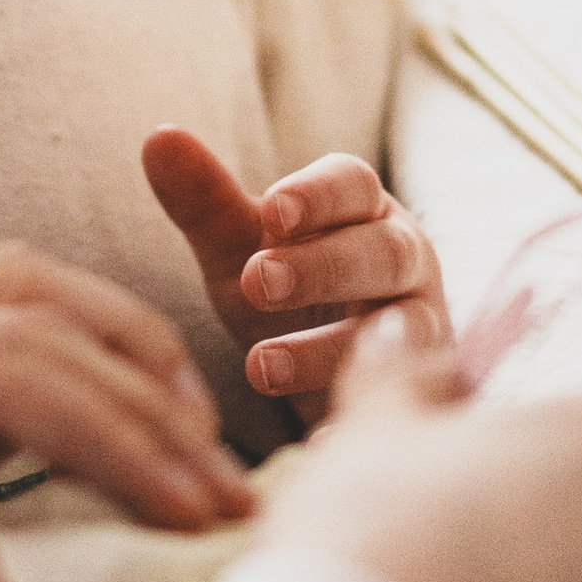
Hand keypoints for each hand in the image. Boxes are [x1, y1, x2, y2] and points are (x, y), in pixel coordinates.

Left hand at [0, 242, 251, 581]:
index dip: (104, 426)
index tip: (189, 510)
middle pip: (19, 316)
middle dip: (133, 403)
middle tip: (220, 501)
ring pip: (29, 321)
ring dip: (123, 380)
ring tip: (200, 475)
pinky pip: (21, 387)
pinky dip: (94, 417)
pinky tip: (150, 483)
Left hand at [143, 126, 447, 414]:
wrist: (330, 374)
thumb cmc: (287, 291)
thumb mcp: (241, 249)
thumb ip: (203, 198)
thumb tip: (157, 136)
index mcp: (364, 212)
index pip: (354, 184)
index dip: (317, 195)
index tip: (271, 211)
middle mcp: (406, 264)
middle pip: (384, 252)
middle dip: (324, 266)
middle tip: (258, 281)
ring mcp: (422, 331)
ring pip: (400, 331)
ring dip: (330, 349)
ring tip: (259, 367)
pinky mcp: (424, 397)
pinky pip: (408, 411)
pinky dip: (358, 424)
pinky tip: (317, 446)